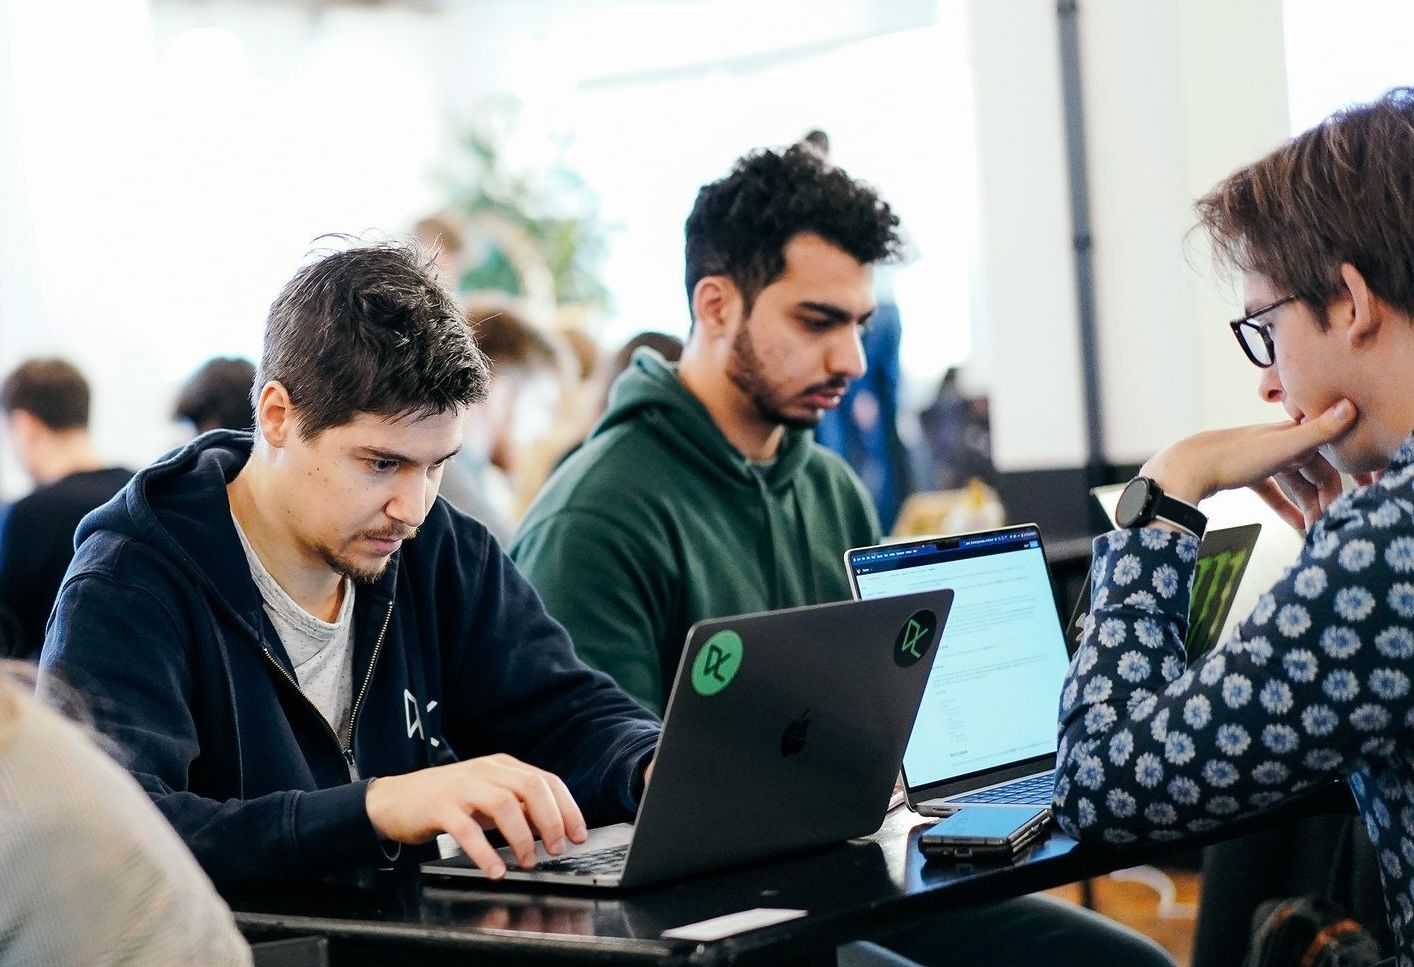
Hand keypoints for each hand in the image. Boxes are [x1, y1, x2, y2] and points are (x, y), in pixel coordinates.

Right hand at [365, 753, 587, 878]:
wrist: (393, 800)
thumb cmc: (445, 801)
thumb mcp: (486, 797)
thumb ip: (517, 807)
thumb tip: (551, 828)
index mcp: (501, 767)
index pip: (545, 781)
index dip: (567, 808)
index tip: (578, 835)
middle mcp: (485, 771)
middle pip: (530, 787)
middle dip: (551, 820)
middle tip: (557, 848)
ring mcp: (461, 787)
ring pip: (503, 804)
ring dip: (522, 837)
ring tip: (528, 861)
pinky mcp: (439, 807)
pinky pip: (467, 830)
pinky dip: (486, 853)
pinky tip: (496, 870)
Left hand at [1139, 400, 1356, 528]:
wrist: (1187, 466)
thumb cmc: (1236, 456)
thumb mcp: (1284, 445)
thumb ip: (1318, 431)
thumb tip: (1350, 406)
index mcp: (1291, 434)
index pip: (1328, 459)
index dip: (1339, 483)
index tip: (1343, 508)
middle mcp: (1279, 442)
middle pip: (1312, 472)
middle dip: (1324, 499)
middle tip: (1328, 524)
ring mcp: (1260, 457)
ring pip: (1293, 482)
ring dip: (1307, 505)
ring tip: (1314, 528)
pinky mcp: (1244, 471)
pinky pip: (1271, 489)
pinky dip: (1284, 505)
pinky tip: (1295, 524)